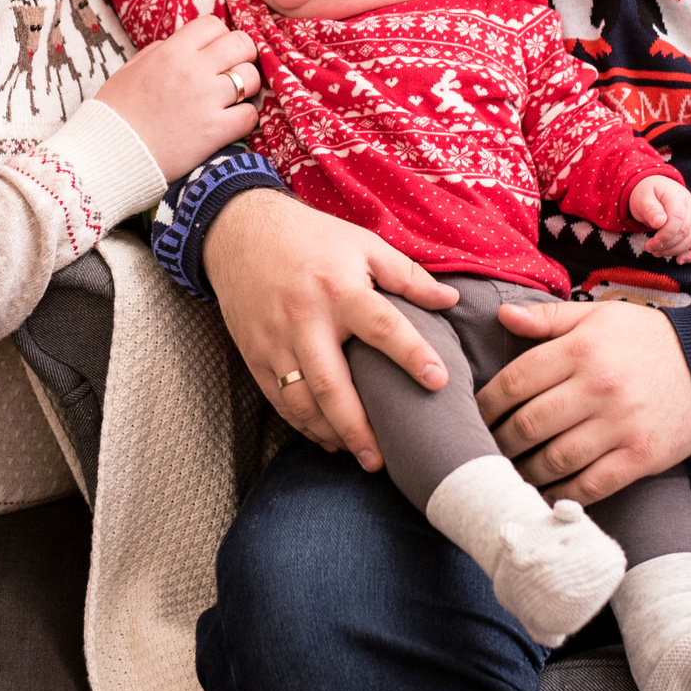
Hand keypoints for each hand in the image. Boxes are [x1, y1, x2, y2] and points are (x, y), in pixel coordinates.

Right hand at [95, 15, 262, 178]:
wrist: (109, 156)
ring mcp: (206, 100)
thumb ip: (157, 52)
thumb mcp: (129, 71)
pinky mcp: (215, 130)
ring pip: (251, 77)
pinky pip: (250, 114)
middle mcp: (193, 70)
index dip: (219, 37)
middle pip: (241, 44)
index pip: (213, 25)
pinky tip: (232, 123)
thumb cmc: (115, 115)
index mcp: (170, 52)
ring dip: (247, 87)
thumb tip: (179, 46)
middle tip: (233, 72)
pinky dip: (246, 118)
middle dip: (242, 56)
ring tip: (234, 99)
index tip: (216, 53)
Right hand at [201, 188, 457, 469]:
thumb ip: (407, 275)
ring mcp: (275, 340)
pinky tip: (324, 436)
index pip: (381, 326)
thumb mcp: (362, 243)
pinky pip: (277, 398)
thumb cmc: (310, 237)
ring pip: (300, 401)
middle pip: (331, 385)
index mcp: (338, 289)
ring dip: (328, 433)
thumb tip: (450, 300)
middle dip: (357, 427)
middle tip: (382, 460)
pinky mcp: (254, 353)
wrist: (239, 230)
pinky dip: (301, 423)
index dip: (411, 354)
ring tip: (357, 455)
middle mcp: (305, 319)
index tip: (438, 381)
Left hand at [478, 300, 690, 505]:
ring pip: (555, 459)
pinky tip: (547, 493)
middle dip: (500, 441)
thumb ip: (547, 319)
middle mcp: (598, 387)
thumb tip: (501, 313)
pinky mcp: (641, 456)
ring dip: (525, 471)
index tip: (476, 414)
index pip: (516, 381)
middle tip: (487, 448)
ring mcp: (620, 425)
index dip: (487, 403)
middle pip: (530, 424)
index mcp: (581, 350)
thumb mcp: (598, 317)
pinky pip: (592, 484)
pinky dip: (564, 494)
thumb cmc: (646, 339)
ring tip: (511, 471)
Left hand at [628, 175, 690, 262]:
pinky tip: (680, 261)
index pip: (676, 219)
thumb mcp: (643, 198)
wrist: (656, 189)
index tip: (649, 244)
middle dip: (665, 245)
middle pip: (684, 232)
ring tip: (656, 252)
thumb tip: (659, 222)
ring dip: (674, 251)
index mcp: (677, 197)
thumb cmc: (648, 194)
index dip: (664, 236)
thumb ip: (650, 209)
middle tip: (649, 248)